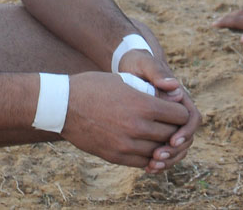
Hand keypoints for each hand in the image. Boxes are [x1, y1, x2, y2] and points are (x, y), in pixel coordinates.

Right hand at [60, 72, 190, 168]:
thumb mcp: (123, 80)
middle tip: (172, 125)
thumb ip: (149, 90)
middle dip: (176, 130)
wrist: (62, 105)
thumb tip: (174, 96)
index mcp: (142, 105)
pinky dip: (151, 157)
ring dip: (164, 145)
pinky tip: (149, 149)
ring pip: (160, 151)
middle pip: (173, 134)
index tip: (175, 110)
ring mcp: (127, 144)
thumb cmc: (93, 87)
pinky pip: (144, 162)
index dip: (180, 111)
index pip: (180, 115)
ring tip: (161, 138)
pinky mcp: (116, 156)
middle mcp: (138, 127)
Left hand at [116, 23, 199, 171]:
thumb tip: (173, 85)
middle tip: (158, 157)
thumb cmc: (137, 63)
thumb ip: (157, 73)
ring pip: (176, 148)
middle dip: (175, 150)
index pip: (191, 119)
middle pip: (186, 138)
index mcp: (179, 98)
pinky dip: (158, 159)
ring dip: (168, 159)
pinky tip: (147, 167)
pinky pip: (163, 148)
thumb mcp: (145, 64)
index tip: (172, 139)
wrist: (127, 68)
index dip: (185, 131)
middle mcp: (176, 113)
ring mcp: (167, 123)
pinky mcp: (156, 131)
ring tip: (152, 165)